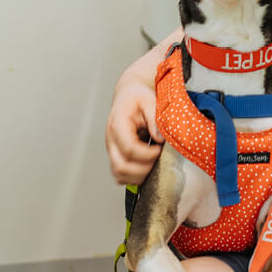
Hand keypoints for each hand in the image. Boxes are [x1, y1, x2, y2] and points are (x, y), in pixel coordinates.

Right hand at [104, 31, 181, 183]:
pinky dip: (133, 177)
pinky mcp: (116, 155)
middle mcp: (111, 140)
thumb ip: (155, 120)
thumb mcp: (149, 100)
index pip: (129, 148)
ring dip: (139, 176)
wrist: (128, 94)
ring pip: (119, 174)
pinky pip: (120, 175)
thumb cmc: (138, 97)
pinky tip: (147, 167)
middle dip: (143, 169)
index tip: (159, 148)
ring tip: (154, 164)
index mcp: (118, 125)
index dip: (147, 154)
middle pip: (121, 166)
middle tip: (158, 159)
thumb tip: (160, 139)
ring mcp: (112, 149)